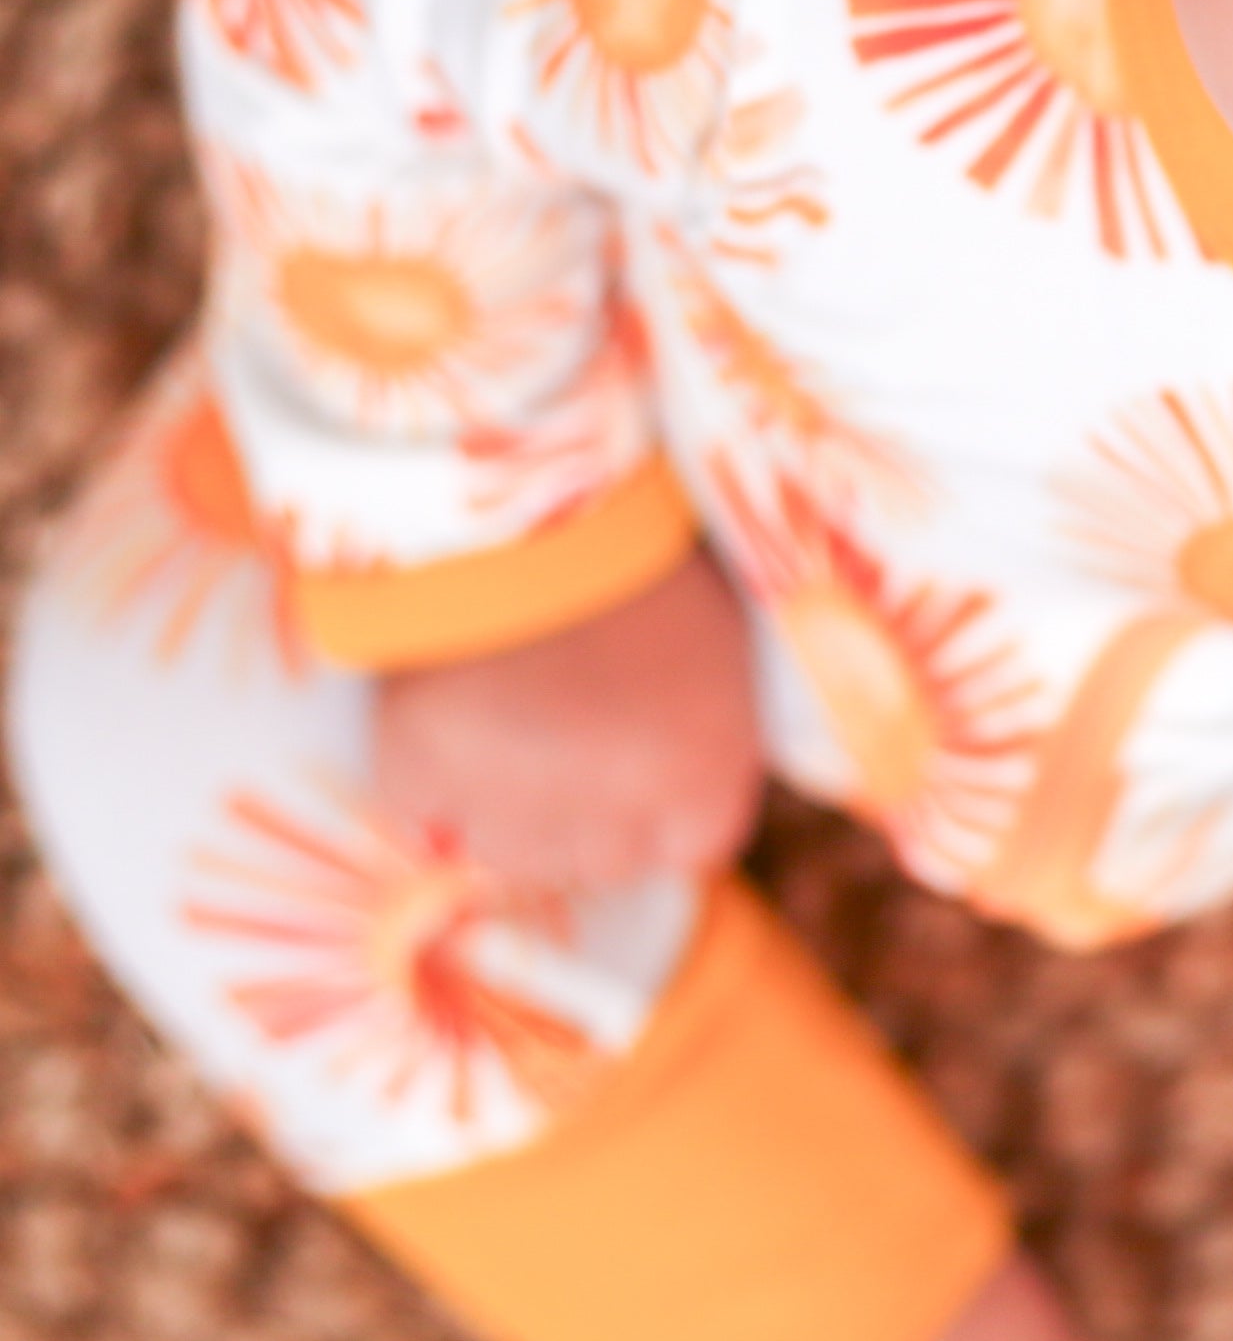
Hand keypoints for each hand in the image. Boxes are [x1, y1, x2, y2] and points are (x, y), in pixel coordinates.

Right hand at [372, 544, 764, 894]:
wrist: (532, 481)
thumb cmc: (638, 537)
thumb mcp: (710, 634)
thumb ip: (693, 725)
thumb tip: (652, 792)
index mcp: (709, 778)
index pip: (684, 846)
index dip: (651, 802)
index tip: (628, 751)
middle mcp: (620, 817)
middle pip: (593, 859)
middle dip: (576, 803)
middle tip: (555, 713)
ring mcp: (513, 804)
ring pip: (501, 847)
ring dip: (496, 793)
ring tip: (501, 694)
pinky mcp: (420, 768)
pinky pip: (414, 800)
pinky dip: (419, 761)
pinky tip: (444, 686)